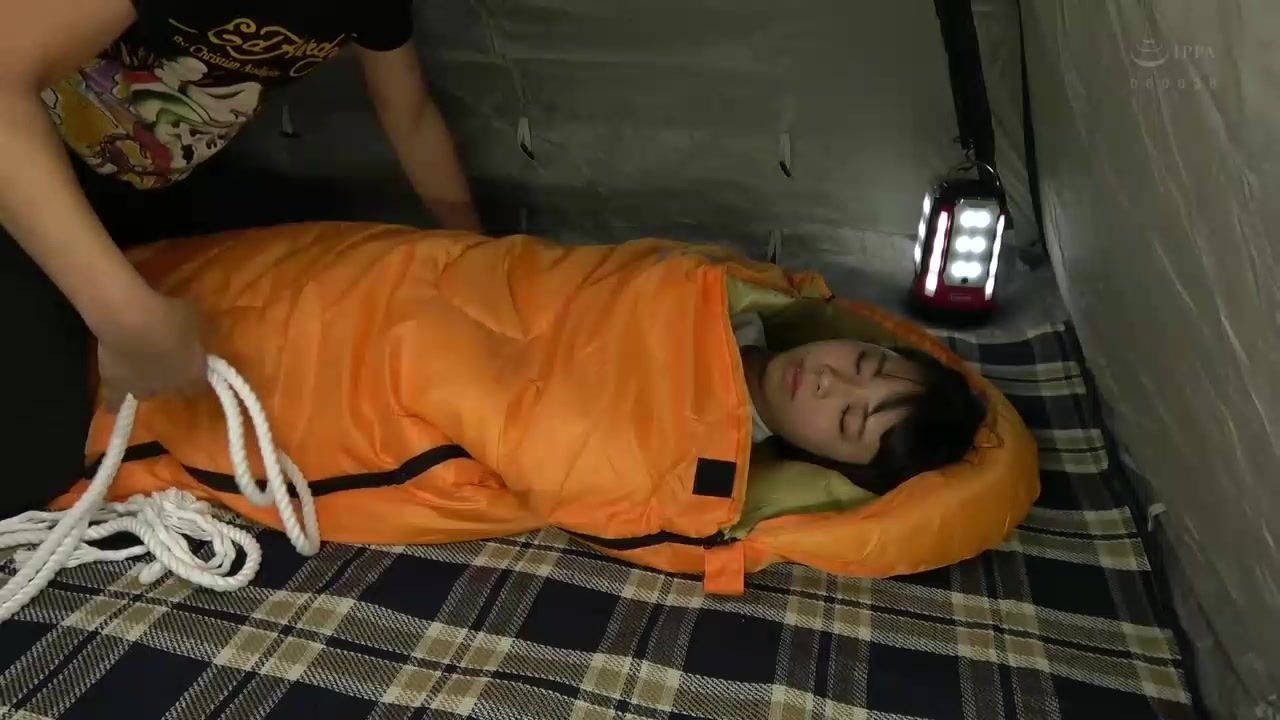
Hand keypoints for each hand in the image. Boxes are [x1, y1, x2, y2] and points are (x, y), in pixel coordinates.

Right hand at [96, 294, 208, 410]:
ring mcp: (140, 388)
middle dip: (171, 378)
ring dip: (146, 383)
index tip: (193, 367)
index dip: (195, 376)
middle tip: (164, 361)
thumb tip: (191, 335)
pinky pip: (114, 399)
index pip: (199, 384)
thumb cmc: (169, 315)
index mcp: (192, 373)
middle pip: (172, 389)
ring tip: (140, 370)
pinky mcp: (114, 384)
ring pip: (145, 393)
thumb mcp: (193, 320)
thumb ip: (193, 334)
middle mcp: (169, 387)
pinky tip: (112, 407)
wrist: (131, 320)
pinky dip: (114, 402)